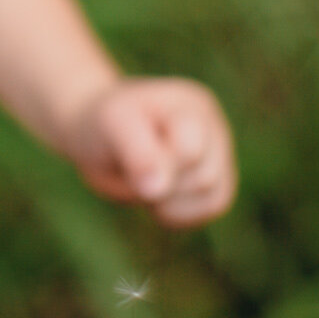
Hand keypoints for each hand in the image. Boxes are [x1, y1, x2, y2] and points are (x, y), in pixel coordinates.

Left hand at [59, 77, 235, 227]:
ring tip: (144, 181)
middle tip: (131, 170)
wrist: (99, 134)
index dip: (158, 167)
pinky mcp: (217, 181)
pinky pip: (212, 207)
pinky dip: (180, 213)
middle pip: (203, 178)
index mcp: (189, 104)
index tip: (127, 163)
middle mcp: (212, 127)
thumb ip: (137, 153)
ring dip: (169, 203)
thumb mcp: (112, 126)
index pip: (190, 150)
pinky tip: (156, 199)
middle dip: (161, 185)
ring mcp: (219, 154)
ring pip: (214, 197)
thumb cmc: (105, 125)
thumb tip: (158, 189)